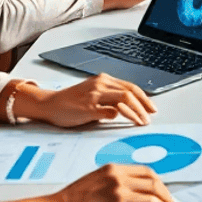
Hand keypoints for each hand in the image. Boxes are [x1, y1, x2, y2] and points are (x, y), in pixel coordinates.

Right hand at [10, 73, 156, 127]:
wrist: (49, 104)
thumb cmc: (72, 101)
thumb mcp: (94, 94)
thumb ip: (110, 98)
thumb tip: (131, 108)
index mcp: (104, 79)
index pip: (131, 87)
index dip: (144, 98)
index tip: (152, 109)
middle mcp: (101, 84)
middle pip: (130, 92)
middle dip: (144, 106)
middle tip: (150, 118)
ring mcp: (95, 94)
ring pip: (124, 99)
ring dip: (136, 112)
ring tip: (141, 122)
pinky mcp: (88, 107)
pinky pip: (109, 111)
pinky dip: (119, 116)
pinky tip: (123, 122)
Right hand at [45, 163, 174, 201]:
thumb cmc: (75, 197)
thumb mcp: (98, 178)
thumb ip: (117, 179)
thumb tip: (137, 187)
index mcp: (114, 169)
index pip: (146, 171)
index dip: (158, 181)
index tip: (163, 189)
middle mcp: (118, 179)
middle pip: (153, 182)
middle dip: (165, 193)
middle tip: (170, 201)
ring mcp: (119, 195)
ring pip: (152, 197)